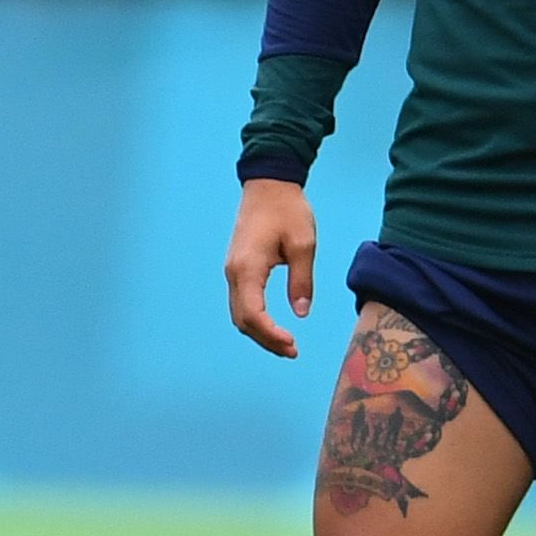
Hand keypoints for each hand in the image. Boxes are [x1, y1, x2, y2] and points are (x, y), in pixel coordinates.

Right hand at [226, 177, 317, 357]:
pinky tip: (273, 325)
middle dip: (265, 340)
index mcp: (248, 268)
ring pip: (239, 313)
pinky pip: (241, 302)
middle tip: (293, 351)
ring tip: (285, 343)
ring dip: (260, 332)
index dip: (270, 335)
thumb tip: (301, 312)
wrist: (268, 184)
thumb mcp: (303, 244)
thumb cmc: (287, 210)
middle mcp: (234, 272)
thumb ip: (301, 280)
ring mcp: (233, 270)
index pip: (252, 314)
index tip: (293, 344)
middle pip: (242, 319)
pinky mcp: (237, 267)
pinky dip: (255, 319)